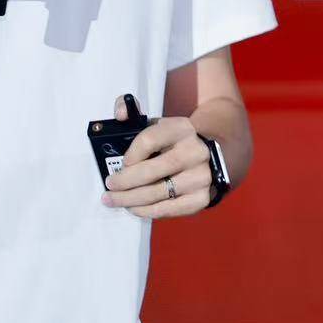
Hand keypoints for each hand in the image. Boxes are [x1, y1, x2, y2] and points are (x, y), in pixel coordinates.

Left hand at [100, 96, 213, 218]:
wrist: (212, 156)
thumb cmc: (174, 142)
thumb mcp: (159, 124)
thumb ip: (132, 111)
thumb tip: (120, 114)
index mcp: (181, 129)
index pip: (149, 140)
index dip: (130, 155)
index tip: (122, 164)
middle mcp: (195, 152)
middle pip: (151, 171)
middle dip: (124, 182)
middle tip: (109, 188)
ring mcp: (200, 177)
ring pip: (157, 193)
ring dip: (130, 200)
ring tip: (114, 201)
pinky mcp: (201, 198)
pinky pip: (168, 209)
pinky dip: (146, 211)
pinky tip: (134, 208)